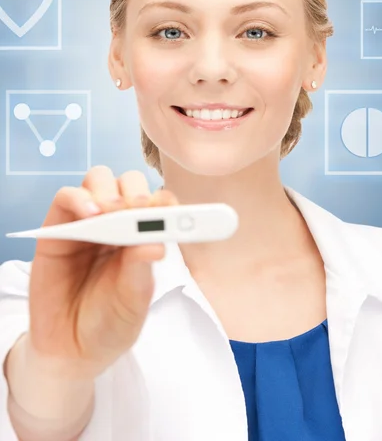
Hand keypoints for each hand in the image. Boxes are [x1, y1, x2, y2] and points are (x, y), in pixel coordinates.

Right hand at [26, 166, 177, 379]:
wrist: (71, 352)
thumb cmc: (108, 324)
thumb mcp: (133, 302)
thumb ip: (140, 270)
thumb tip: (156, 242)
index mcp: (141, 238)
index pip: (156, 204)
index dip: (165, 201)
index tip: (173, 210)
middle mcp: (115, 225)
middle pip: (128, 184)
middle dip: (136, 192)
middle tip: (139, 211)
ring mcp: (86, 224)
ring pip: (98, 180)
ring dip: (109, 190)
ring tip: (111, 213)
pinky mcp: (56, 230)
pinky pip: (65, 198)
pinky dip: (78, 198)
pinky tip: (90, 214)